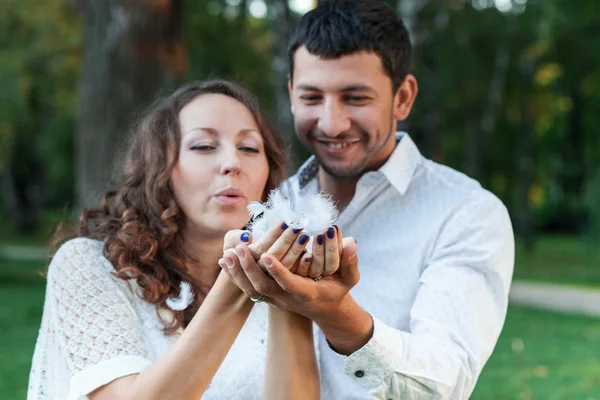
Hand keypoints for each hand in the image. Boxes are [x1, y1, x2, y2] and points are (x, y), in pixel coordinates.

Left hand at [221, 236, 359, 320]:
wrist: (326, 309)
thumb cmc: (338, 289)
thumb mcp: (349, 278)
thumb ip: (350, 260)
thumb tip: (352, 241)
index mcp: (306, 294)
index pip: (289, 283)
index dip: (277, 270)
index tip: (265, 254)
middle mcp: (287, 299)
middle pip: (263, 287)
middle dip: (250, 268)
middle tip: (240, 248)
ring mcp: (276, 300)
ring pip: (251, 289)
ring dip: (238, 272)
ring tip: (228, 253)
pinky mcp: (268, 296)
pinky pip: (247, 287)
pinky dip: (235, 275)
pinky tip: (226, 259)